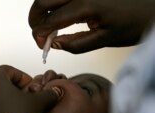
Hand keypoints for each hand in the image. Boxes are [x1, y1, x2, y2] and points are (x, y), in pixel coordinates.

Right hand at [29, 0, 154, 53]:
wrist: (151, 6)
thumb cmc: (134, 23)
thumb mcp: (105, 39)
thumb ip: (76, 44)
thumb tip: (53, 44)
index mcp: (85, 5)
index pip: (50, 20)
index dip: (40, 34)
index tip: (41, 44)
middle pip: (42, 1)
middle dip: (34, 19)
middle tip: (37, 33)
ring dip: (42, 9)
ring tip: (46, 24)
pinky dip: (53, 3)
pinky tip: (57, 12)